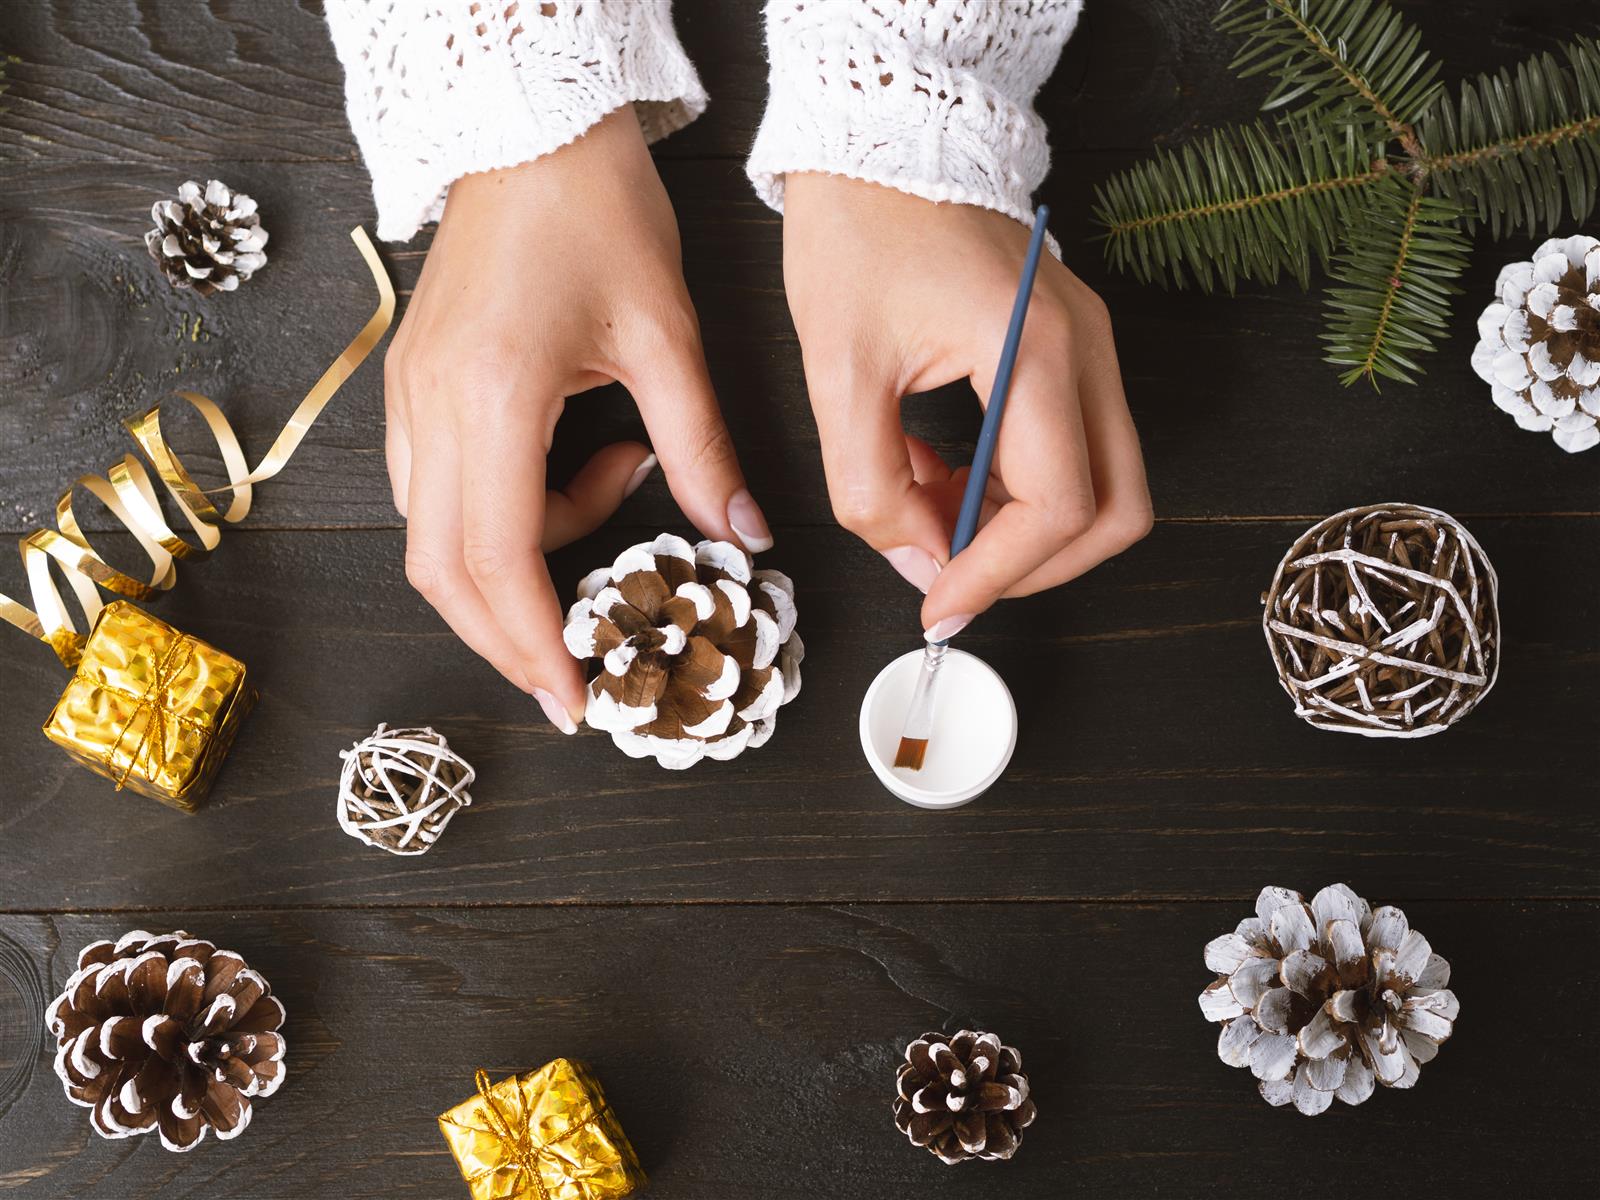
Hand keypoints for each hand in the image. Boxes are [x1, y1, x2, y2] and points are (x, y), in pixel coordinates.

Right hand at [385, 107, 770, 731]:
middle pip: (441, 573)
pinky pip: (434, 492)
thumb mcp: (668, 335)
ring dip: (511, 569)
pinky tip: (565, 473)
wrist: (527, 128)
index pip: (498, 561)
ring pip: (433, 537)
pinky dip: (495, 519)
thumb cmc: (597, 212)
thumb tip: (742, 532)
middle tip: (573, 671)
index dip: (535, 643)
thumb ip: (703, 448)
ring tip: (607, 504)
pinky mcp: (409, 386)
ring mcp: (406, 398)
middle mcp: (430, 408)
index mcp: (492, 399)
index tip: (575, 697)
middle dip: (507, 637)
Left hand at [781, 175, 1151, 639]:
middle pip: (1115, 511)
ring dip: (1018, 525)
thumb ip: (870, 486)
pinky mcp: (1069, 346)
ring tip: (925, 504)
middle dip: (1036, 567)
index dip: (998, 575)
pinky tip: (938, 469)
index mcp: (1035, 351)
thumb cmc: (858, 233)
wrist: (880, 141)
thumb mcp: (838, 372)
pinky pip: (1070, 445)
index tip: (938, 602)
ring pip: (1099, 484)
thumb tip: (916, 563)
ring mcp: (1088, 345)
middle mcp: (1086, 350)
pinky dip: (1013, 485)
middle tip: (953, 577)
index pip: (1059, 507)